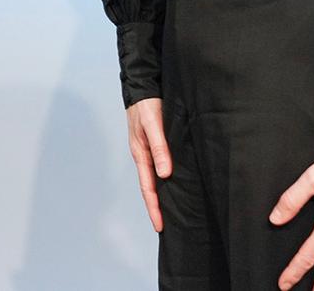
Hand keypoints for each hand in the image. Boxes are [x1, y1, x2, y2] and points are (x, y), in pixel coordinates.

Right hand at [126, 98, 171, 232]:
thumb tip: (164, 174)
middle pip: (149, 187)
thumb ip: (160, 147)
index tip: (160, 226)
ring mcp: (149, 150)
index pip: (147, 187)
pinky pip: (159, 167)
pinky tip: (173, 184)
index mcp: (140, 153)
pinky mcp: (156, 144)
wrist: (143, 86)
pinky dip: (164, 180)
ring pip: (155, 178)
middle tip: (165, 227)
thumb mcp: (153, 125)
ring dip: (160, 195)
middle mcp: (144, 155)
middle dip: (156, 207)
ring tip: (171, 212)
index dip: (154, 207)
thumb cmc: (147, 105)